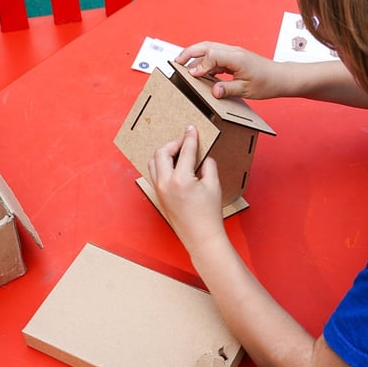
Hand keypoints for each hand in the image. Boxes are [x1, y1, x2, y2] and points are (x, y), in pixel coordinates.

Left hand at [148, 125, 226, 253]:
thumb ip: (208, 166)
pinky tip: (174, 165)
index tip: (191, 129)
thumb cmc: (209, 214)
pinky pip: (155, 173)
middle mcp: (166, 183)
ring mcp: (159, 190)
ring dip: (164, 154)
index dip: (189, 138)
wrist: (201, 237)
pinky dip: (162, 165)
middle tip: (185, 141)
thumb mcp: (214, 186)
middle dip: (173, 144)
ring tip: (178, 153)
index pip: (185, 151)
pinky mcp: (159, 196)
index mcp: (181, 179)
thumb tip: (203, 157)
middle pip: (162, 153)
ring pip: (154, 163)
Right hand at [175, 42, 286, 99]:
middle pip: (206, 46)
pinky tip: (200, 72)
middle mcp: (233, 52)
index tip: (191, 76)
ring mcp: (233, 53)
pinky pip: (215, 56)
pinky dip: (204, 62)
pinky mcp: (233, 58)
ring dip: (195, 56)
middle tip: (176, 62)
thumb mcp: (247, 90)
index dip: (199, 66)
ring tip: (183, 67)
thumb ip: (228, 90)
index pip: (211, 56)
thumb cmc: (267, 83)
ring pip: (209, 50)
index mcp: (236, 58)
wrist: (281, 78)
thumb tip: (213, 92)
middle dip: (189, 53)